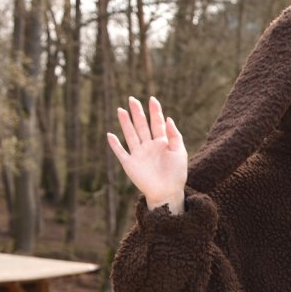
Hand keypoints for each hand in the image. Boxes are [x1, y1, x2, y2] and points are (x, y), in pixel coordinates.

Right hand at [107, 96, 186, 213]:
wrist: (168, 192)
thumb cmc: (176, 173)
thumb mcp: (180, 153)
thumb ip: (174, 136)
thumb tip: (168, 119)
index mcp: (162, 142)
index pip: (157, 123)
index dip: (155, 111)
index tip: (152, 99)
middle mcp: (149, 146)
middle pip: (141, 125)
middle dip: (137, 112)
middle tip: (132, 99)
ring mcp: (139, 154)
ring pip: (130, 134)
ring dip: (125, 123)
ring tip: (121, 110)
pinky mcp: (130, 164)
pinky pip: (121, 152)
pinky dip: (115, 144)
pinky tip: (110, 135)